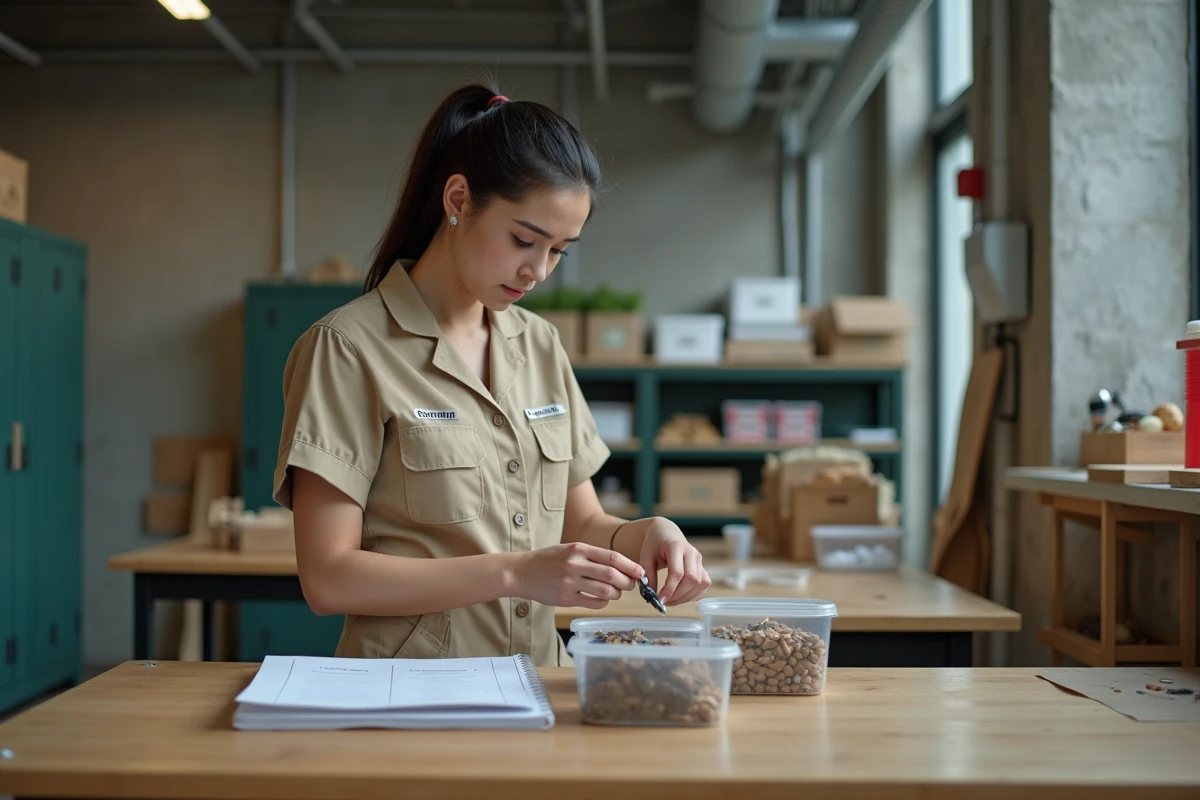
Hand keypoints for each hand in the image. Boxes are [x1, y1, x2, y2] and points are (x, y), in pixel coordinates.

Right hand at [515, 543, 643, 608]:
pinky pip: (593, 603)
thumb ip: (591, 555)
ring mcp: (570, 582)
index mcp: (578, 549)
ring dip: (617, 594)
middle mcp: (575, 564)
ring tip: (617, 593)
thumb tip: (619, 565)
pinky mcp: (565, 598)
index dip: (631, 566)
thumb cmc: (547, 560)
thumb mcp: (569, 549)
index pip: (613, 557)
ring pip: (605, 591)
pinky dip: (603, 602)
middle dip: (627, 582)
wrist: (521, 572)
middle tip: (630, 585)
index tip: (640, 572)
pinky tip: (602, 599)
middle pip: (612, 575)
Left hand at [637, 518, 711, 604]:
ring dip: (685, 597)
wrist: (665, 533)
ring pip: (700, 584)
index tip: (660, 600)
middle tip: (664, 602)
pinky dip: (693, 594)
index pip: (677, 572)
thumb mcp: (645, 558)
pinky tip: (680, 596)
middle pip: (691, 579)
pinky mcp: (702, 567)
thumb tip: (652, 598)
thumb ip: (648, 577)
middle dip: (678, 595)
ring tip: (670, 600)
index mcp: (676, 546)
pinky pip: (704, 585)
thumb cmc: (654, 545)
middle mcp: (691, 552)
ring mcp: (699, 560)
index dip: (670, 589)